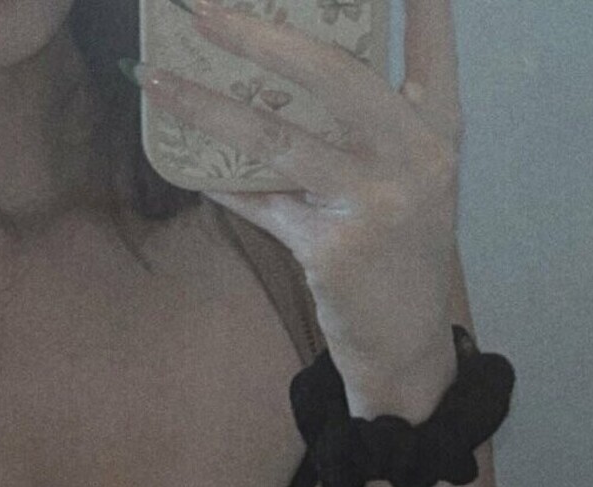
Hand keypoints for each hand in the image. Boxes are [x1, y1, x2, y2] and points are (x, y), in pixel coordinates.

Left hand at [137, 0, 464, 415]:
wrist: (406, 345)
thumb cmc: (398, 256)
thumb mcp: (404, 185)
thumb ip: (367, 133)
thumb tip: (278, 82)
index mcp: (437, 130)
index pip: (431, 43)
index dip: (417, 0)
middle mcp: (414, 156)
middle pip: (334, 75)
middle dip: (262, 36)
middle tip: (203, 9)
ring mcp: (373, 203)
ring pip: (277, 139)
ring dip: (207, 108)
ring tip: (156, 78)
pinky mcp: (333, 250)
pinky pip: (261, 205)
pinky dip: (222, 185)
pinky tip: (188, 168)